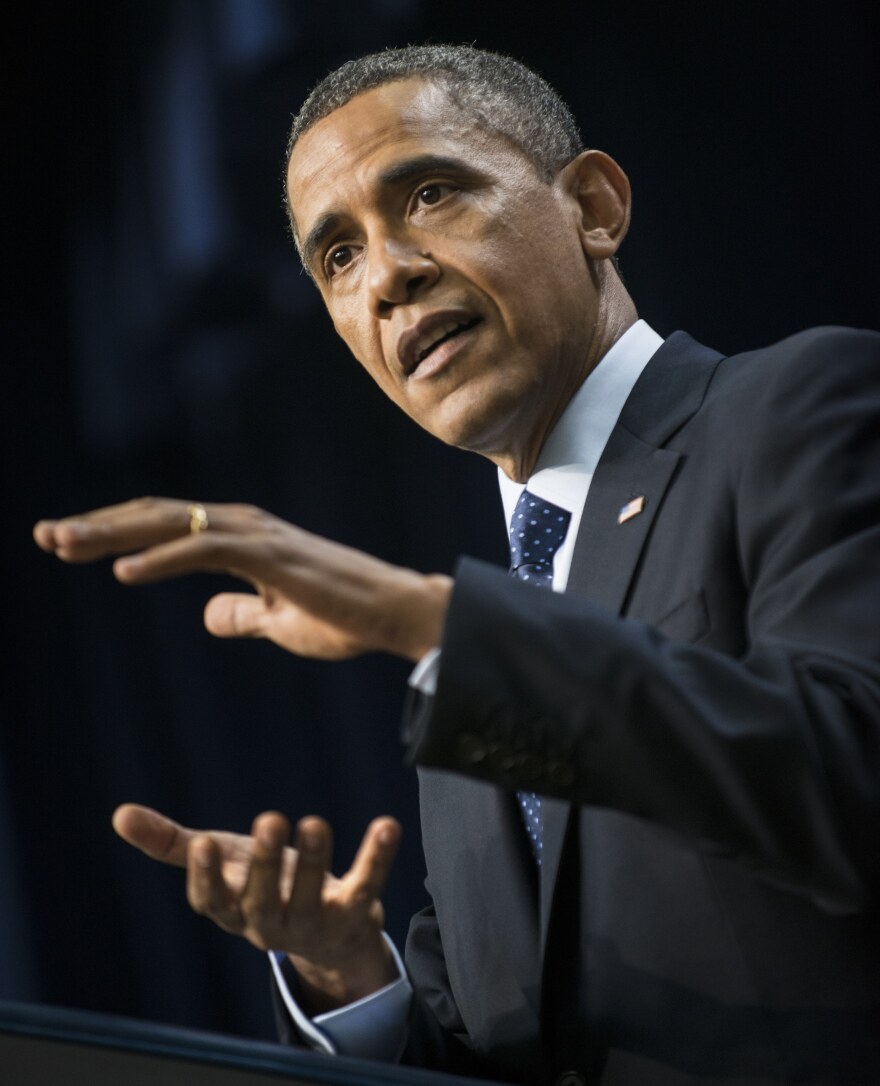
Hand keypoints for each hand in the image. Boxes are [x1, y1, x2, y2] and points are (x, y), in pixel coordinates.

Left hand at [34, 498, 451, 661]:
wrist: (395, 613)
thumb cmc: (344, 616)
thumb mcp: (278, 621)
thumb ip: (241, 613)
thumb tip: (206, 614)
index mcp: (242, 538)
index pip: (165, 526)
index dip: (114, 532)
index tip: (67, 543)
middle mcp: (243, 526)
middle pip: (156, 516)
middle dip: (97, 526)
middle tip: (46, 536)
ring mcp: (257, 536)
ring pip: (171, 524)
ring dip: (113, 535)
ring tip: (61, 545)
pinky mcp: (271, 556)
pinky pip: (205, 551)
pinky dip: (160, 558)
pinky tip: (121, 572)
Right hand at [113, 803, 401, 1009]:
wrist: (327, 931)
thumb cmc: (262, 884)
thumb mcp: (221, 861)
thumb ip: (173, 843)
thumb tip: (119, 815)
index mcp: (232, 910)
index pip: (213, 902)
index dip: (207, 877)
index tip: (205, 844)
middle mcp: (270, 924)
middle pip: (262, 903)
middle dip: (265, 866)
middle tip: (270, 820)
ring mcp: (314, 924)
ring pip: (313, 898)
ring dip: (315, 861)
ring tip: (315, 821)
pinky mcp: (354, 914)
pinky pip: (366, 887)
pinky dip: (376, 858)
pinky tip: (386, 825)